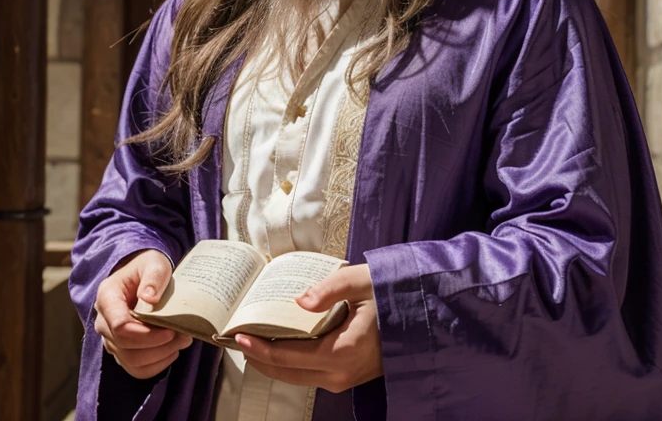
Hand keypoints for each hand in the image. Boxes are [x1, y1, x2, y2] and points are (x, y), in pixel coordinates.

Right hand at [94, 249, 192, 378]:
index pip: (119, 325)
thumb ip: (153, 277)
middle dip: (157, 345)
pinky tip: (173, 351)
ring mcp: (111, 338)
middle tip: (183, 335)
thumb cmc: (147, 267)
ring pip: (131, 362)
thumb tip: (150, 298)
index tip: (169, 330)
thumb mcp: (153, 263)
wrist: (142, 274)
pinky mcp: (122, 350)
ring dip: (160, 356)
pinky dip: (156, 365)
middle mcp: (104, 321)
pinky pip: (136, 369)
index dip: (144, 334)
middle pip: (125, 347)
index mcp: (107, 298)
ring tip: (183, 340)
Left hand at [234, 263, 382, 392]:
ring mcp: (346, 379)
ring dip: (275, 363)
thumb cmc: (392, 294)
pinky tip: (284, 345)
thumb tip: (298, 302)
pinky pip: (312, 374)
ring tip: (255, 341)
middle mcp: (341, 374)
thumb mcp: (361, 282)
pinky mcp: (350, 375)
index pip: (287, 357)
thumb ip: (329, 289)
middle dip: (260, 358)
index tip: (238, 335)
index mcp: (341, 352)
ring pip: (299, 377)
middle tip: (239, 339)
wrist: (424, 313)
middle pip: (288, 373)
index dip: (259, 348)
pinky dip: (293, 363)